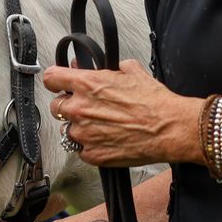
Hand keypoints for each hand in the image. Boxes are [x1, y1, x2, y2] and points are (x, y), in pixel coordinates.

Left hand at [42, 58, 201, 170]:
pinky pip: (81, 150)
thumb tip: (92, 67)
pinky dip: (91, 146)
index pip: (51, 78)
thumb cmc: (155, 101)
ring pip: (68, 130)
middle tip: (87, 108)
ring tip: (102, 127)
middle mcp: (80, 109)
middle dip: (69, 106)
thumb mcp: (131, 71)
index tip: (60, 84)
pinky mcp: (92, 155)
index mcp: (87, 84)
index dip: (56, 80)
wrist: (170, 128)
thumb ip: (106, 67)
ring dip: (80, 128)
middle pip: (56, 106)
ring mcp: (84, 134)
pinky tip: (108, 140)